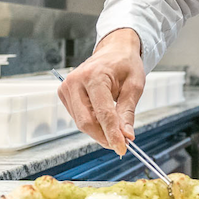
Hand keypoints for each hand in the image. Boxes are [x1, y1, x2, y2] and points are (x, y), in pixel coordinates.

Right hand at [57, 28, 143, 155]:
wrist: (114, 50)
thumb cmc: (125, 64)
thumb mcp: (134, 86)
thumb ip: (127, 112)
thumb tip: (126, 136)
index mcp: (94, 75)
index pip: (102, 113)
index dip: (112, 133)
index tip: (122, 148)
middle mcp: (75, 81)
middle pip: (86, 121)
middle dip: (104, 136)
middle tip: (121, 144)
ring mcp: (66, 87)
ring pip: (81, 122)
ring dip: (99, 131)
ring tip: (116, 129)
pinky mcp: (64, 93)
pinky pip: (78, 117)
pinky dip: (92, 123)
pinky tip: (104, 119)